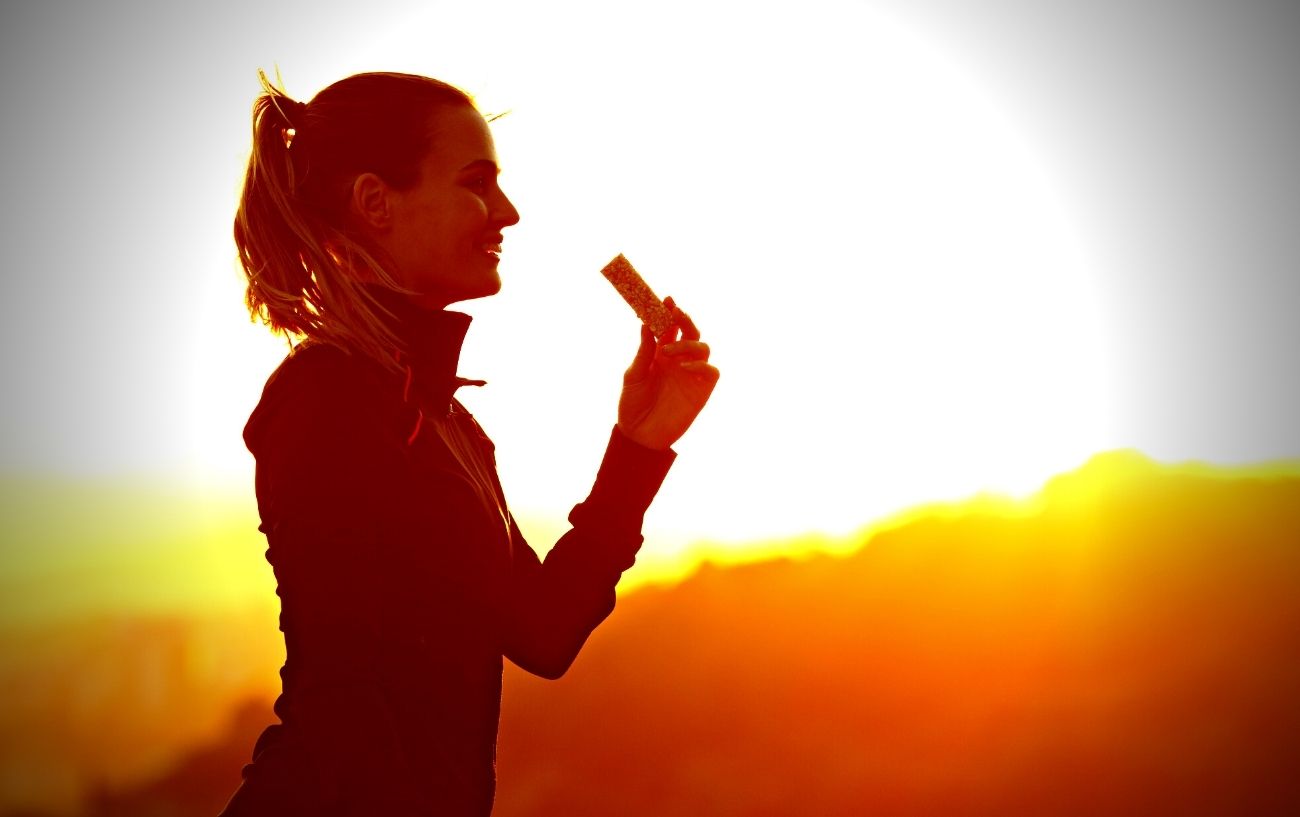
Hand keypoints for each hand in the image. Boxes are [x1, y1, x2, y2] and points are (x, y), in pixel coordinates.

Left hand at [617, 297, 719, 449]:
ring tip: (668, 351)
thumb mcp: (633, 375)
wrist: (639, 435)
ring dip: (688, 344)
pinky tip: (684, 367)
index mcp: (661, 354)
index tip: (666, 299)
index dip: (669, 313)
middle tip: (675, 312)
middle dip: (685, 319)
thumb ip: (643, 352)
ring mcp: (691, 375)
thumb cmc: (632, 405)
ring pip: (703, 347)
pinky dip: (701, 365)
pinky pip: (711, 371)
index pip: (669, 328)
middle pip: (690, 332)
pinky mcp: (701, 391)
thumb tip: (645, 325)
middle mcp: (678, 361)